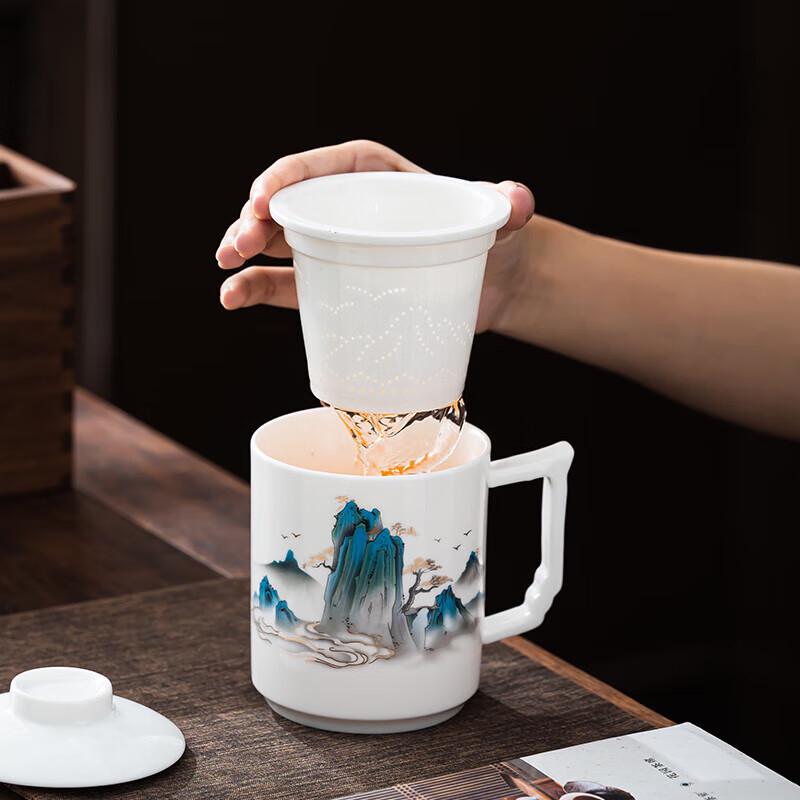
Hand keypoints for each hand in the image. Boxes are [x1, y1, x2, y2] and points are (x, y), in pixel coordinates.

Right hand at [216, 140, 533, 332]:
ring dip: (244, 253)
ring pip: (276, 243)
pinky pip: (286, 284)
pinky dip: (257, 289)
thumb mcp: (496, 217)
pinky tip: (233, 297)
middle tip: (239, 243)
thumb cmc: (486, 239)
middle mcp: (345, 209)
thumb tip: (516, 201)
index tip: (265, 197)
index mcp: (373, 178)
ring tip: (227, 272)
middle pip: (288, 205)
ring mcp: (334, 247)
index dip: (287, 177)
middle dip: (255, 220)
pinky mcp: (332, 284)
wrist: (490, 282)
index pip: (322, 168)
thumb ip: (507, 204)